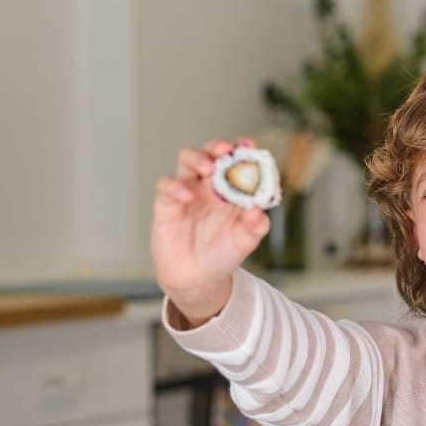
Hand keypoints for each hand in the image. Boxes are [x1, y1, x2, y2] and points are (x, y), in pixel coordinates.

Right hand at [151, 137, 270, 325]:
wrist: (196, 279)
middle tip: (225, 150)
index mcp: (232, 189)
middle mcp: (209, 185)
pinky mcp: (167, 203)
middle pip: (211, 153)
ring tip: (207, 167)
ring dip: (197, 158)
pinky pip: (167, 186)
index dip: (243, 150)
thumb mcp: (245, 243)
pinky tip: (186, 195)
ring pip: (187, 160)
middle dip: (217, 147)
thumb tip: (258, 210)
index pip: (237, 162)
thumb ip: (256, 226)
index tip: (249, 145)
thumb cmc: (222, 255)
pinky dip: (175, 186)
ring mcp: (188, 191)